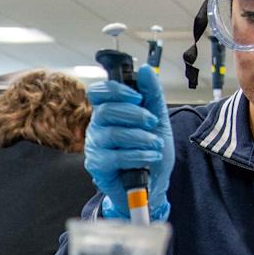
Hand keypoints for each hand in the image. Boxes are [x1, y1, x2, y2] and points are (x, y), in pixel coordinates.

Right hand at [84, 64, 172, 220]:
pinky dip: (137, 155)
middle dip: (135, 115)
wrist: (154, 185)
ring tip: (156, 145)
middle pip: (106, 110)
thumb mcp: (158, 121)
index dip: (117, 90)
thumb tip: (144, 69)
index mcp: (109, 111)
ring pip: (112, 134)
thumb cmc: (151, 152)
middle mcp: (98, 126)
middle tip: (152, 123)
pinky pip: (114, 156)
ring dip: (140, 138)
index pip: (99, 91)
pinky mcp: (97, 165)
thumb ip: (152, 95)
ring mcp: (95, 146)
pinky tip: (149, 157)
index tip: (138, 97)